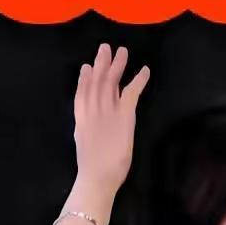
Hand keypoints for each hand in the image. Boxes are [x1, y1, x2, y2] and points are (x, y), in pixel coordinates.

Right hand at [73, 42, 149, 190]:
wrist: (97, 177)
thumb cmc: (91, 168)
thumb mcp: (83, 143)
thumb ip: (86, 129)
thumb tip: (87, 124)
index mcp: (81, 120)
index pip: (81, 94)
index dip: (84, 79)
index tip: (86, 67)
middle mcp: (92, 111)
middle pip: (96, 82)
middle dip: (101, 63)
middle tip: (105, 48)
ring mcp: (107, 111)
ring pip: (111, 82)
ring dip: (117, 65)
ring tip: (122, 51)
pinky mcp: (124, 116)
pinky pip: (132, 92)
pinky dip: (139, 80)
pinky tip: (145, 70)